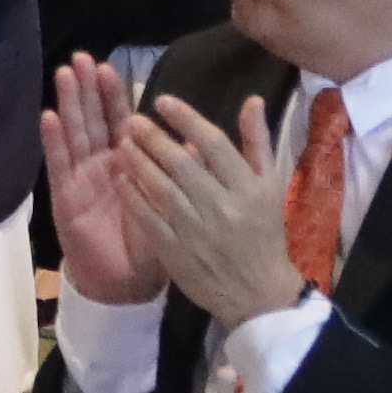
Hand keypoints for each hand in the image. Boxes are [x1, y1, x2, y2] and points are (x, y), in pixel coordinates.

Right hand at [37, 54, 159, 307]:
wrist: (126, 282)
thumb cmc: (150, 241)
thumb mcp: (173, 202)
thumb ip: (184, 171)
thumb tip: (199, 138)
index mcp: (128, 161)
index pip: (120, 119)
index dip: (113, 94)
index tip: (109, 65)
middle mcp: (102, 163)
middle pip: (92, 118)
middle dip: (87, 88)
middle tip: (81, 58)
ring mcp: (81, 178)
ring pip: (74, 133)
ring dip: (69, 103)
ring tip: (64, 75)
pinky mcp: (66, 196)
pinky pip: (59, 165)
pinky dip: (54, 141)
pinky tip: (49, 117)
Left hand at [119, 87, 312, 329]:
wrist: (257, 292)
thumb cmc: (264, 232)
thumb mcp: (270, 185)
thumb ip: (257, 142)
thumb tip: (251, 100)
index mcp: (248, 188)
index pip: (214, 144)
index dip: (186, 119)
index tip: (162, 101)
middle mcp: (222, 207)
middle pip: (181, 164)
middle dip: (153, 138)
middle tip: (131, 120)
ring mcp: (196, 232)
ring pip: (160, 189)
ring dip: (137, 163)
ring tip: (122, 143)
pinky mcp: (176, 253)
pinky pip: (148, 219)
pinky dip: (132, 197)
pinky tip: (121, 179)